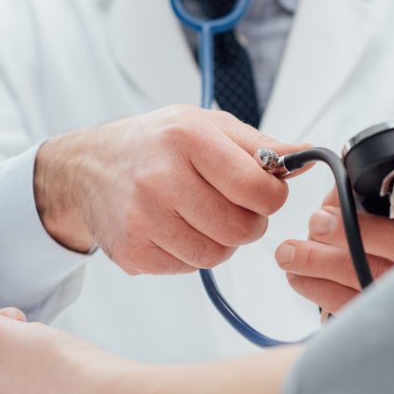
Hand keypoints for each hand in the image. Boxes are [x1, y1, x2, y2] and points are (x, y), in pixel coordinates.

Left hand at [0, 292, 117, 393]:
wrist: (100, 387)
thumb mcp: (0, 333)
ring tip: (36, 335)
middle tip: (17, 323)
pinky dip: (31, 344)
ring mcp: (11, 393)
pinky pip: (20, 358)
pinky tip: (49, 347)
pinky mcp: (34, 389)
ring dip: (15, 331)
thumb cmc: (53, 365)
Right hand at [35, 105, 307, 273]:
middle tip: (234, 207)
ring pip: (218, 255)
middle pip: (242, 229)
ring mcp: (143, 219)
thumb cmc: (154, 144)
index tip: (264, 191)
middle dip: (249, 222)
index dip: (272, 196)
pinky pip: (189, 268)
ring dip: (222, 241)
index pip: (257, 188)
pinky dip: (192, 253)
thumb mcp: (206, 125)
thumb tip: (306, 156)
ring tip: (204, 216)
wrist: (87, 169)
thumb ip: (260, 145)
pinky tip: (176, 228)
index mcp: (187, 138)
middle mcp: (161, 178)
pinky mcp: (133, 251)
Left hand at [275, 184, 393, 313]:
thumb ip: (354, 190)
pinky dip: (319, 288)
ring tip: (289, 253)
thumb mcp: (362, 206)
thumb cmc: (364, 235)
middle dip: (355, 232)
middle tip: (317, 223)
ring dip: (322, 262)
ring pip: (373, 278)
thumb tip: (339, 180)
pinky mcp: (383, 318)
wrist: (363, 283)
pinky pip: (353, 305)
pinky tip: (298, 276)